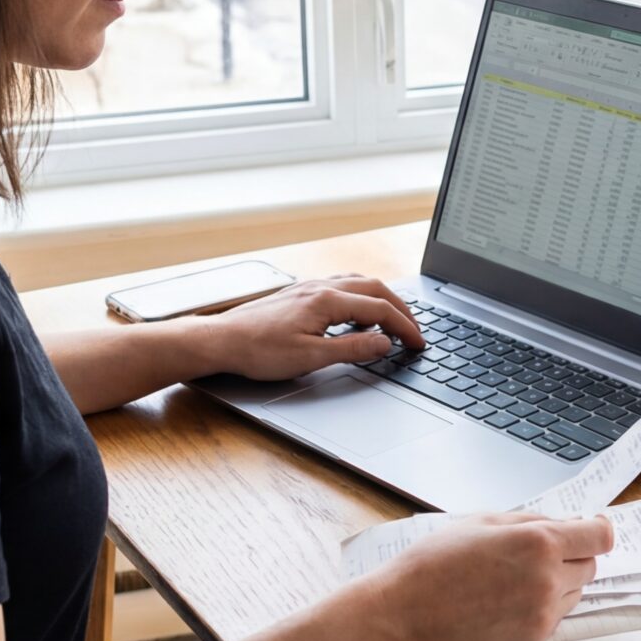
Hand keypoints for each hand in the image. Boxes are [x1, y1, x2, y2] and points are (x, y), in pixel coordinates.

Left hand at [190, 273, 426, 381]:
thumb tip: (384, 344)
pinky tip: (357, 313)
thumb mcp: (311, 358)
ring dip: (382, 299)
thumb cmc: (259, 351)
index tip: (418, 344)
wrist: (222, 340)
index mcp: (328, 301)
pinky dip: (361, 297)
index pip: (380, 311)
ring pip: (359, 283)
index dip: (405, 328)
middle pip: (375, 289)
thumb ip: (352, 349)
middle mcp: (321, 287)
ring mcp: (310, 287)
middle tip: (414, 331)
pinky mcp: (300, 293)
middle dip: (401, 309)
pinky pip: (342, 285)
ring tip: (393, 320)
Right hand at [358, 513, 615, 640]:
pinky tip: (502, 604)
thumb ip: (532, 521)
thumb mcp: (483, 521)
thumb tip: (567, 523)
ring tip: (509, 581)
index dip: (597, 530)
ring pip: (572, 595)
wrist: (402, 614)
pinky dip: (537, 610)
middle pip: (590, 566)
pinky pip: (552, 621)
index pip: (600, 537)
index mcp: (539, 543)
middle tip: (531, 555)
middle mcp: (548, 581)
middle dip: (571, 556)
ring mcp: (542, 617)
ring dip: (555, 584)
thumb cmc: (434, 563)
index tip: (591, 529)